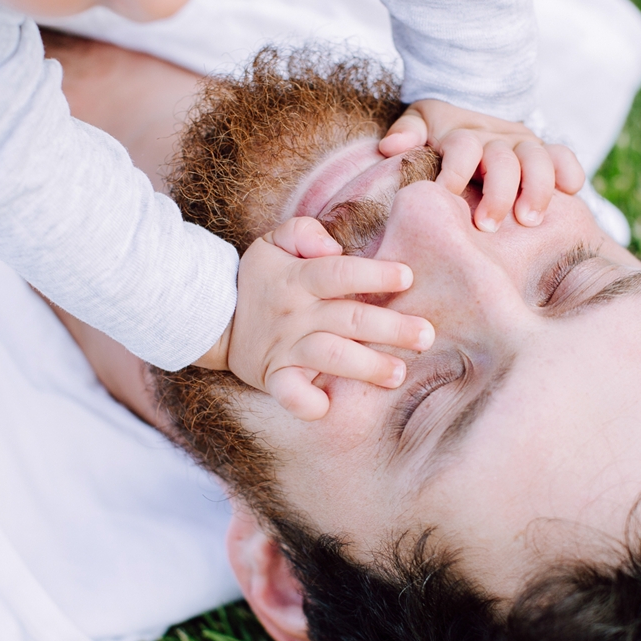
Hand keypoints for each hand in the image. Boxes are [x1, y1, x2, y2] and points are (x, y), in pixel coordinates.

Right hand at [196, 217, 434, 420]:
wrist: (214, 318)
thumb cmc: (259, 279)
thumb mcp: (272, 242)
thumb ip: (303, 232)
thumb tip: (332, 247)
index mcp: (298, 279)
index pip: (338, 273)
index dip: (372, 273)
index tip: (406, 276)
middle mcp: (295, 313)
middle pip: (347, 318)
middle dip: (390, 328)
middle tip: (427, 335)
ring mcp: (285, 347)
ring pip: (329, 355)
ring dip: (365, 366)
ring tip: (398, 373)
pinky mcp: (275, 376)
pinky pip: (288, 392)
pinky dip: (305, 402)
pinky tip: (327, 407)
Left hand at [379, 99, 584, 232]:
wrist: (471, 116)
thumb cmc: (439, 135)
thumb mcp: (420, 124)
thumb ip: (407, 131)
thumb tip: (390, 146)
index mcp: (465, 135)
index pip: (463, 147)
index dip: (456, 170)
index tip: (448, 195)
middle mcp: (497, 139)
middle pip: (504, 159)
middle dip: (498, 192)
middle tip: (487, 225)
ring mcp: (524, 146)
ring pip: (537, 159)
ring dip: (536, 188)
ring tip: (528, 220)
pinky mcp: (546, 154)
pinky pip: (564, 156)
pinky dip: (569, 170)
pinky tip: (570, 191)